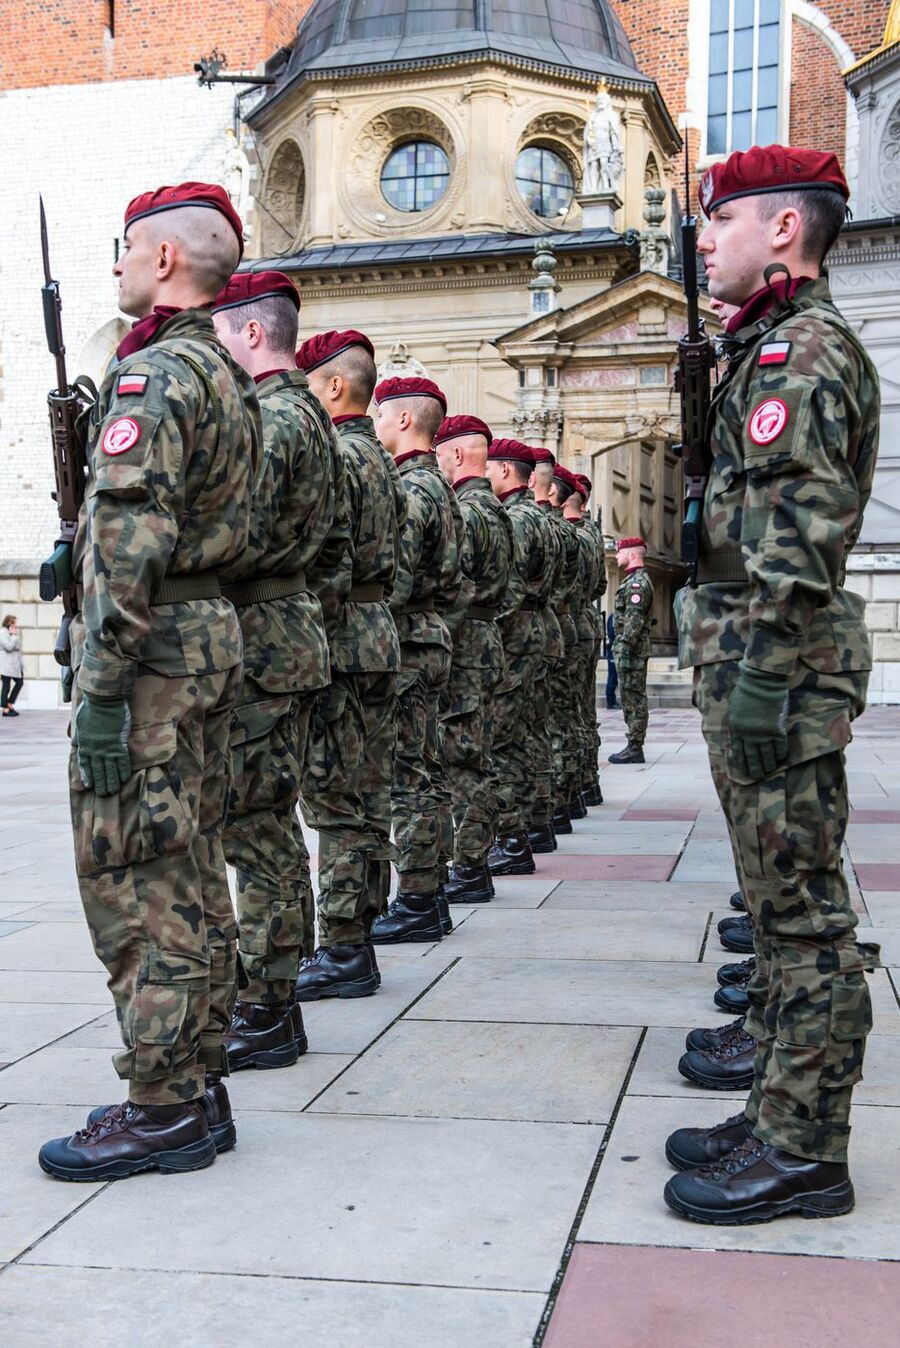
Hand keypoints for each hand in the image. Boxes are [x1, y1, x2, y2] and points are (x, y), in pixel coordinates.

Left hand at [75, 694, 131, 795]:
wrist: (103, 700)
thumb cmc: (91, 708)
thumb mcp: (79, 722)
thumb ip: (78, 734)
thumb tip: (73, 742)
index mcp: (84, 745)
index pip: (85, 765)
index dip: (87, 776)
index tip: (88, 785)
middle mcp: (95, 750)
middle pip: (98, 771)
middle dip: (101, 784)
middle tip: (104, 794)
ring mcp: (107, 748)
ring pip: (110, 770)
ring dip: (112, 782)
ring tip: (113, 791)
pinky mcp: (119, 744)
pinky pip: (122, 761)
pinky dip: (123, 771)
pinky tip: (124, 778)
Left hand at [726, 663, 788, 780]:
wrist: (762, 681)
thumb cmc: (746, 690)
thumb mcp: (734, 708)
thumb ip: (736, 723)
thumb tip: (735, 735)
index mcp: (736, 729)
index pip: (737, 751)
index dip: (741, 763)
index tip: (743, 771)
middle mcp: (748, 734)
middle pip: (751, 757)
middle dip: (754, 769)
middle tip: (758, 776)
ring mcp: (763, 733)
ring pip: (766, 755)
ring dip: (768, 765)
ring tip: (770, 771)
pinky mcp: (777, 729)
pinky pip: (780, 747)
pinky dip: (780, 754)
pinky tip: (781, 759)